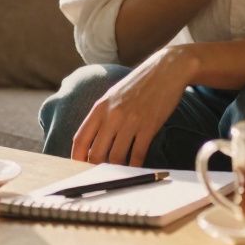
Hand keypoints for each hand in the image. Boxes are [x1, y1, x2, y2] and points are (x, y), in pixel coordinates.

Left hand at [72, 47, 195, 165]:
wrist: (167, 69)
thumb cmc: (140, 83)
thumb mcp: (114, 95)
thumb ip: (102, 115)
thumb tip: (93, 140)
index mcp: (100, 108)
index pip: (80, 140)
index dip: (77, 158)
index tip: (79, 168)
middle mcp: (112, 116)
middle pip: (96, 153)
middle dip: (96, 168)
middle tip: (101, 175)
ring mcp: (131, 121)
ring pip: (116, 157)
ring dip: (117, 170)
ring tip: (119, 173)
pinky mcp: (149, 126)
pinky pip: (138, 154)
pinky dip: (135, 165)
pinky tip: (136, 168)